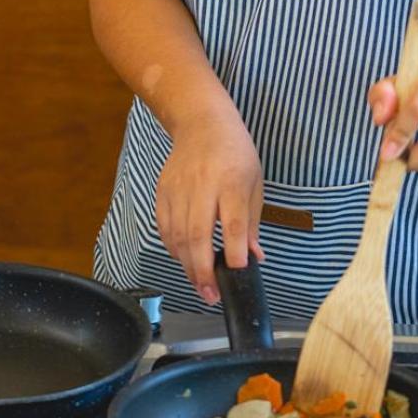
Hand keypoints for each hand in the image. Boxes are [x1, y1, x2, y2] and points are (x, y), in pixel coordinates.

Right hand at [156, 112, 264, 304]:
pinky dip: (173, 249)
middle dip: (203, 269)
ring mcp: (179, 188)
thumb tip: (254, 257)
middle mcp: (203, 185)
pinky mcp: (163, 191)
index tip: (237, 270)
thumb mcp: (254, 183)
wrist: (202, 124)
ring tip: (200, 284)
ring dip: (187, 265)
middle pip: (198, 234)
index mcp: (232, 181)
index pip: (232, 221)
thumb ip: (251, 222)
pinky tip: (184, 260)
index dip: (234, 249)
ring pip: (178, 235)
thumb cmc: (235, 153)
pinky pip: (164, 227)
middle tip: (211, 293)